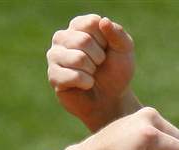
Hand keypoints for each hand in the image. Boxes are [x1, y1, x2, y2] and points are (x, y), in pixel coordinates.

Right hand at [48, 14, 139, 131]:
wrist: (112, 99)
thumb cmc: (116, 72)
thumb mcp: (124, 50)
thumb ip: (118, 34)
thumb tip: (103, 21)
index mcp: (78, 26)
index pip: (92, 23)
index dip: (105, 40)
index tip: (106, 50)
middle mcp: (62, 37)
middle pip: (83, 40)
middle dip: (99, 57)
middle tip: (99, 65)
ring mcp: (55, 56)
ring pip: (77, 58)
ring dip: (92, 70)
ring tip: (92, 74)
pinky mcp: (53, 76)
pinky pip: (73, 76)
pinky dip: (87, 82)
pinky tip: (87, 84)